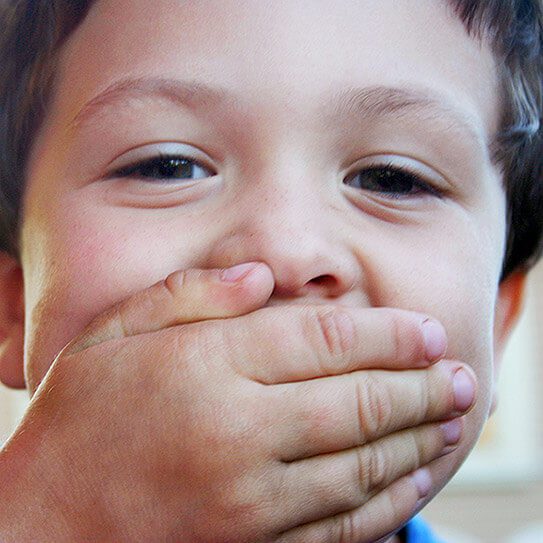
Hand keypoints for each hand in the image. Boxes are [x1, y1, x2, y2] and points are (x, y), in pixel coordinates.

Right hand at [0, 262, 474, 541]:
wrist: (41, 523)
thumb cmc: (79, 419)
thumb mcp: (115, 333)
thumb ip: (191, 294)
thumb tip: (262, 275)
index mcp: (209, 366)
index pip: (325, 340)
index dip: (388, 334)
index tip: (427, 332)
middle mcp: (239, 430)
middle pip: (359, 402)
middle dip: (421, 387)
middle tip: (461, 376)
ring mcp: (251, 498)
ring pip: (363, 466)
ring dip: (419, 441)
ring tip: (454, 422)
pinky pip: (343, 526)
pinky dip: (391, 502)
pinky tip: (416, 481)